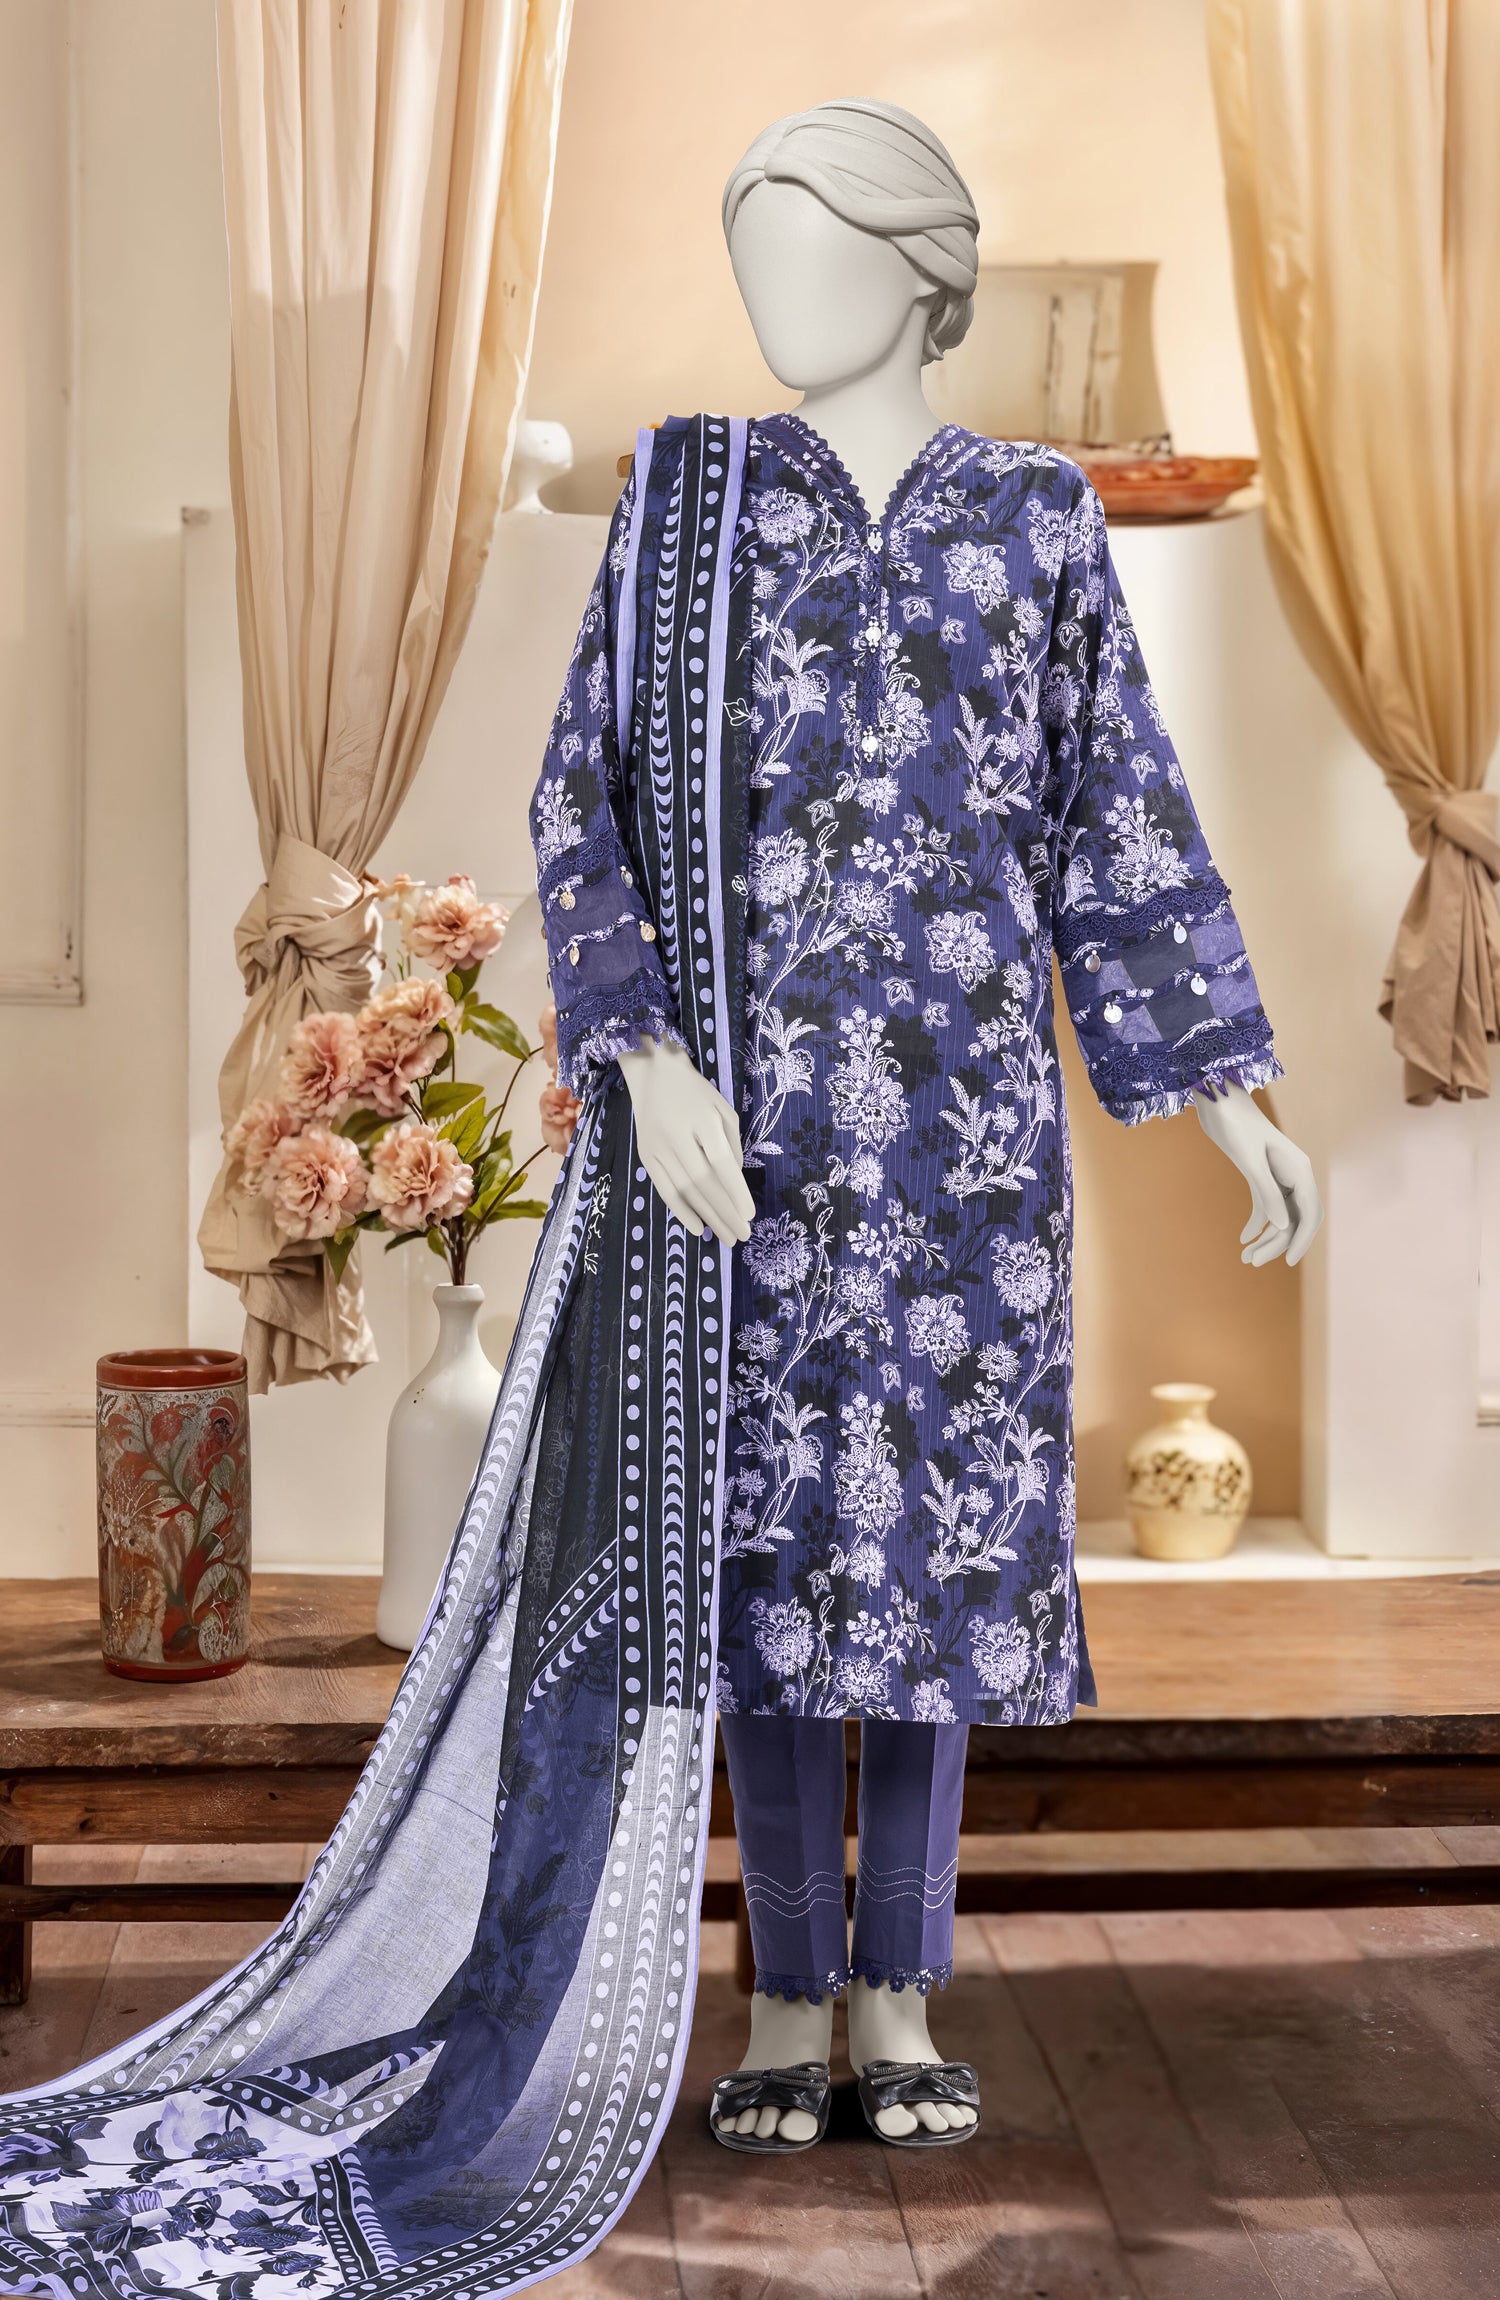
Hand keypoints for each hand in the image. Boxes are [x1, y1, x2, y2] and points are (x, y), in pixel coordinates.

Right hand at [617, 1035, 755, 1242]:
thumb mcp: (724, 1109)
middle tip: (741, 1235)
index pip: (721, 1163)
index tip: (749, 1215)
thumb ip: (732, 1145)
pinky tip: (697, 1227)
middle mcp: (679, 1136)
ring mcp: (659, 1148)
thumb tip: (735, 1182)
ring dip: (707, 1217)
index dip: (735, 1191)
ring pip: (684, 1190)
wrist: (654, 1074)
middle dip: (725, 1213)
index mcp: (703, 1120)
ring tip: (725, 1236)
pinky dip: (681, 1211)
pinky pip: (664, 1189)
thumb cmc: (696, 1092)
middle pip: (703, 1182)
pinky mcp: (646, 1156)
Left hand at [1192, 1082, 1321, 1266]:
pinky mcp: (1262, 1174)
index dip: (1301, 1240)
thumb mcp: (1249, 1160)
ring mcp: (1280, 1175)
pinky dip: (1257, 1223)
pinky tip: (1243, 1238)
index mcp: (1300, 1170)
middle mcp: (1295, 1175)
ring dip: (1266, 1237)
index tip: (1287, 1262)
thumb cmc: (1234, 1124)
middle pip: (1295, 1219)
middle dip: (1278, 1243)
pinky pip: (1266, 1205)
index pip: (1309, 1214)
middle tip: (1253, 1262)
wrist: (1219, 1099)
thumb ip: (1267, 1192)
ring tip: (1245, 1258)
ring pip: (1281, 1215)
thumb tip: (1281, 1226)